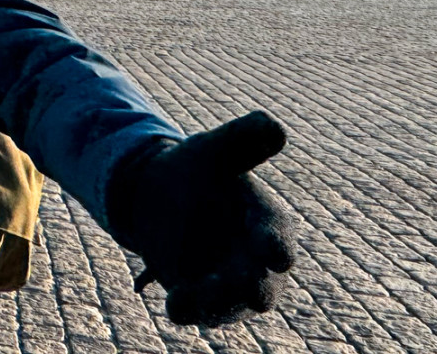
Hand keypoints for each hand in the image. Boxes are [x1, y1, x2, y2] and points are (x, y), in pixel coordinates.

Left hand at [105, 111, 297, 324]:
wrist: (159, 194)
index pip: (277, 236)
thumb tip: (274, 126)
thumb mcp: (215, 150)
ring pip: (229, 303)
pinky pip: (197, 310)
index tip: (277, 255)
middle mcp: (255, 260)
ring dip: (217, 304)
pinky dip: (188, 310)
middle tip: (254, 293)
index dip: (276, 246)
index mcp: (267, 222)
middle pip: (261, 281)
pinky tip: (175, 305)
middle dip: (256, 287)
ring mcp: (229, 284)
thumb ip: (244, 139)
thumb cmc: (198, 169)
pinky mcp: (200, 297)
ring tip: (196, 299)